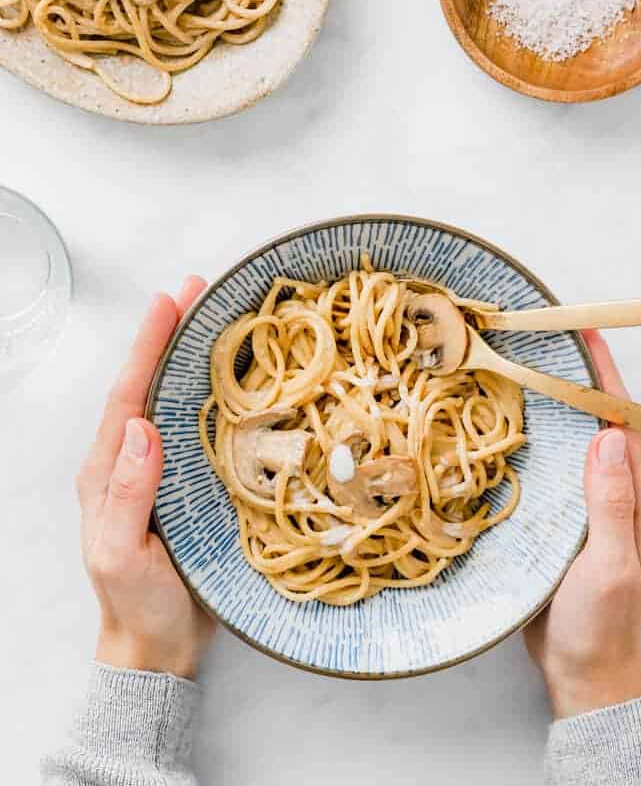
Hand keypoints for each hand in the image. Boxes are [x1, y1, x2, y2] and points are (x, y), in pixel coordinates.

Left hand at [76, 277, 215, 679]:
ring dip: (194, 355)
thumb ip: (125, 495)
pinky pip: (203, 428)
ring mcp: (163, 470)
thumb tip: (142, 427)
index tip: (170, 301)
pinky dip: (217, 393)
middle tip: (198, 289)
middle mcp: (133, 460)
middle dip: (171, 334)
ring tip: (218, 315)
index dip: (148, 346)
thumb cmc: (137, 604)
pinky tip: (238, 377)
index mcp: (108, 470)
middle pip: (151, 384)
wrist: (160, 646)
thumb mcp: (120, 555)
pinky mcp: (192, 483)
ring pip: (177, 400)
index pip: (128, 395)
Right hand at [524, 330, 640, 718]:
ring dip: (552, 403)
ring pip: (572, 440)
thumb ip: (612, 506)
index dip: (605, 376)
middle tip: (543, 338)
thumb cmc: (601, 624)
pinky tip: (508, 425)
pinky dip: (534, 437)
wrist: (582, 672)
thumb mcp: (611, 567)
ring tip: (521, 366)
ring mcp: (588, 504)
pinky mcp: (561, 517)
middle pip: (598, 421)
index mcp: (638, 497)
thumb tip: (606, 437)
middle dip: (577, 376)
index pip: (623, 421)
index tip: (584, 335)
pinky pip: (551, 466)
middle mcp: (615, 493)